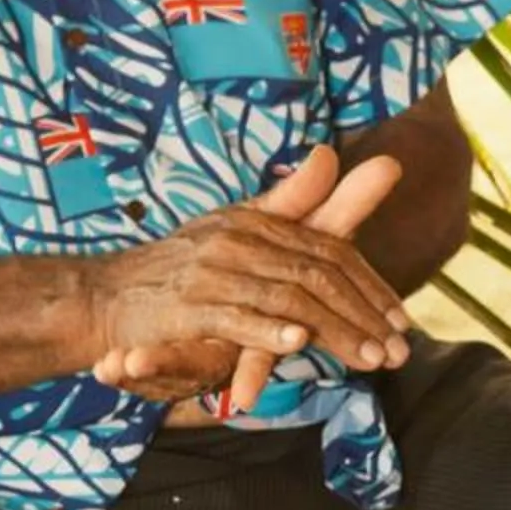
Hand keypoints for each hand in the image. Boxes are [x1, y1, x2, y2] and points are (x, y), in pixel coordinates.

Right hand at [88, 147, 411, 414]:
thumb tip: (329, 152)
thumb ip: (290, 202)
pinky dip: (266, 330)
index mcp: (257, 221)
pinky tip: (298, 342)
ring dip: (334, 331)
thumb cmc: (184, 266)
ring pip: (288, 298)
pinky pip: (234, 318)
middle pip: (318, 274)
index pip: (330, 251)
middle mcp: (238, 238)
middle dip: (364, 314)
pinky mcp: (186, 306)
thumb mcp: (238, 229)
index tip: (403, 320)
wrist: (107, 296)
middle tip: (400, 350)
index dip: (371, 287)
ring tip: (370, 357)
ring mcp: (212, 271)